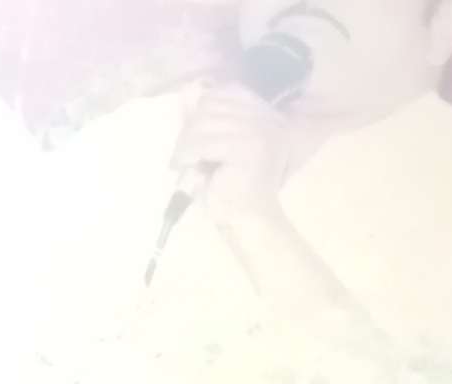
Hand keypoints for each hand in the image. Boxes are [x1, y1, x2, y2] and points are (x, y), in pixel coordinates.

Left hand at [170, 82, 289, 226]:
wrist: (248, 224)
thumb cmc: (232, 191)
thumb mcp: (219, 148)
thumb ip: (209, 121)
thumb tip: (186, 92)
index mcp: (267, 115)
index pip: (228, 91)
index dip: (204, 109)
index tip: (194, 136)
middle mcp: (268, 118)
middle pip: (213, 103)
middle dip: (191, 127)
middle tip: (184, 154)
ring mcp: (261, 131)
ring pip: (205, 121)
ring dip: (187, 142)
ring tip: (183, 162)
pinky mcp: (249, 147)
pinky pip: (205, 141)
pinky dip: (189, 153)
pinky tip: (186, 166)